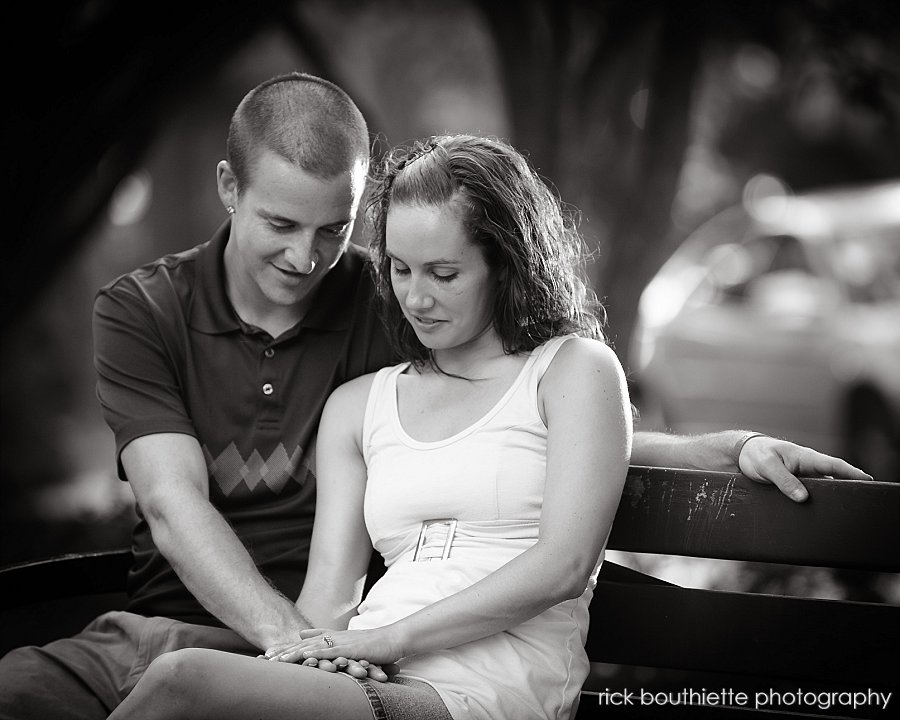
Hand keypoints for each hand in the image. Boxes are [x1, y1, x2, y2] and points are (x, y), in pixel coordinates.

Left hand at [265, 627, 401, 668]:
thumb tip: (303, 633)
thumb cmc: (373, 644)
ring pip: (312, 648)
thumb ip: (327, 637)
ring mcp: (341, 642)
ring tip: (277, 660)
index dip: (286, 649)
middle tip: (264, 659)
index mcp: (332, 638)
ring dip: (294, 654)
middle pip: (303, 644)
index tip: (268, 655)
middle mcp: (334, 638)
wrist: (394, 639)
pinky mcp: (351, 648)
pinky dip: (317, 653)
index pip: (304, 644)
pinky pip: (331, 651)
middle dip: (283, 652)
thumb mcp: (348, 642)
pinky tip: (305, 656)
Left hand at [738, 435, 871, 501]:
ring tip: (835, 514)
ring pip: (820, 490)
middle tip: (855, 504)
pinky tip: (813, 514)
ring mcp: (802, 477)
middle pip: (832, 480)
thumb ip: (784, 480)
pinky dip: (812, 503)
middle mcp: (807, 467)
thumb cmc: (756, 454)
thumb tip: (802, 497)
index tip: (868, 481)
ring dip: (826, 499)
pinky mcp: (795, 486)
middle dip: (844, 490)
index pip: (834, 465)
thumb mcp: (767, 466)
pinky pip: (808, 495)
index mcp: (806, 457)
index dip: (852, 473)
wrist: (742, 455)